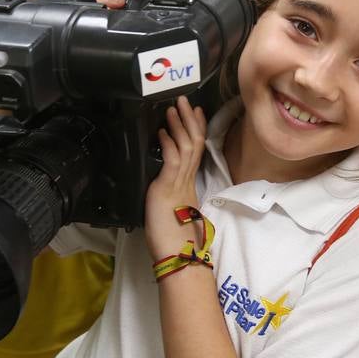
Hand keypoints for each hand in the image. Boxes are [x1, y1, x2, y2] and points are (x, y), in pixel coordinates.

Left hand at [144, 96, 208, 261]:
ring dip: (179, 125)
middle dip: (190, 120)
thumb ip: (171, 196)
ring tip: (173, 108)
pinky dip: (168, 143)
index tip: (196, 113)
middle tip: (186, 101)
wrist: (176, 256)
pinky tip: (162, 131)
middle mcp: (187, 181)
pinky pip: (172, 160)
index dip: (196, 131)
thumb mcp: (170, 211)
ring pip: (186, 147)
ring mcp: (178, 183)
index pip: (196, 152)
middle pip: (194, 143)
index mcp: (188, 185)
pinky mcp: (167, 188)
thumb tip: (164, 189)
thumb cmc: (172, 239)